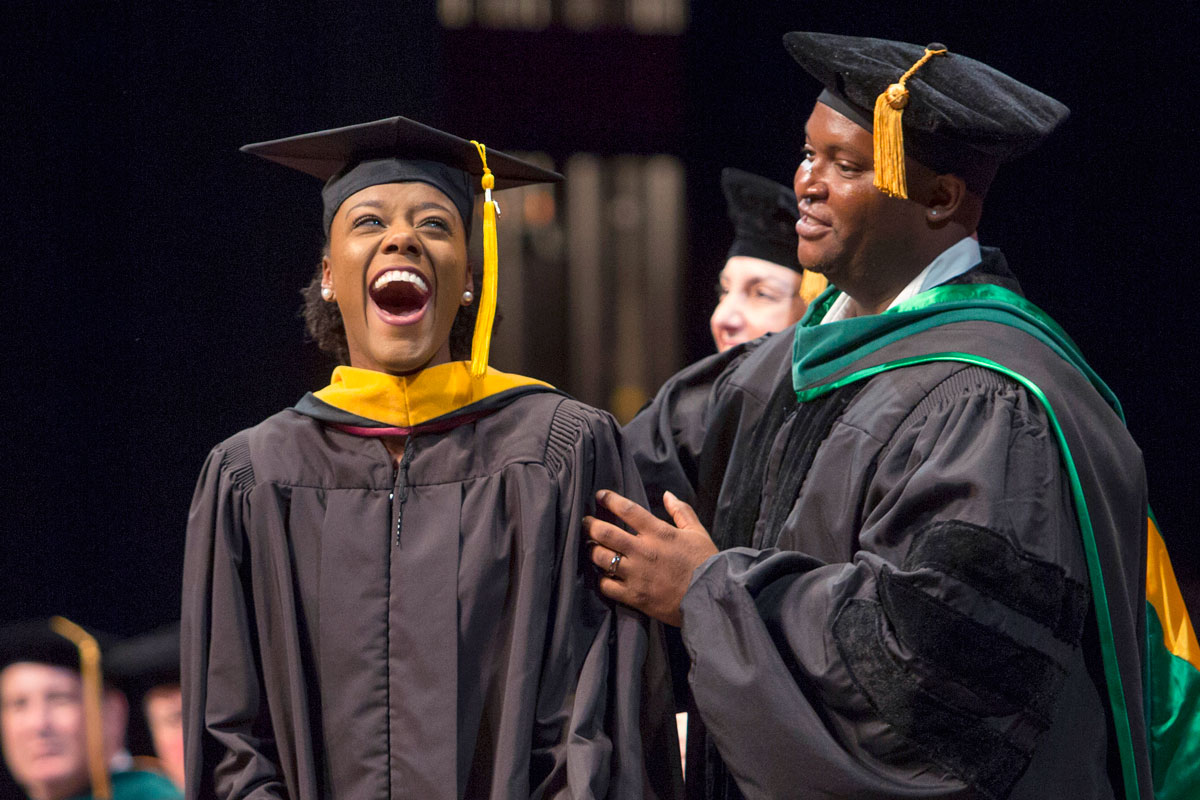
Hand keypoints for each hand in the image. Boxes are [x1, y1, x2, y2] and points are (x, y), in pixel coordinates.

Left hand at [584, 489, 717, 626]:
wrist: (710, 599)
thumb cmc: (706, 564)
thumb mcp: (697, 533)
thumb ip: (682, 511)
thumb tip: (667, 494)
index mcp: (659, 532)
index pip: (627, 509)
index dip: (610, 500)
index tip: (600, 495)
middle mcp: (643, 550)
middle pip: (605, 532)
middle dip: (590, 525)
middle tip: (585, 523)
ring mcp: (636, 574)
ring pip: (600, 557)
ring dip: (591, 550)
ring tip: (590, 547)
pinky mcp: (633, 596)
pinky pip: (606, 585)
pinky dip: (600, 579)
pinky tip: (602, 575)